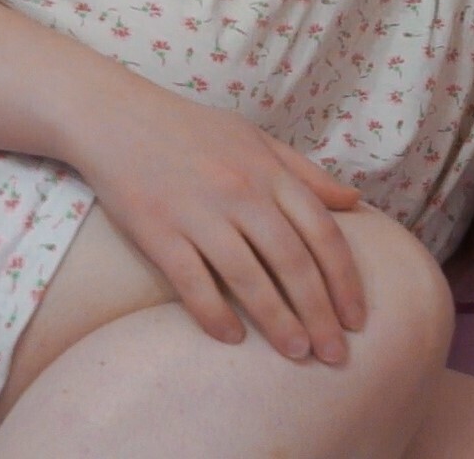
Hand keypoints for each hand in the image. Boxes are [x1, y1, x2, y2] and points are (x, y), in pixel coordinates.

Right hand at [67, 90, 366, 364]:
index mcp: (268, 171)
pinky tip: (232, 338)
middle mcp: (239, 192)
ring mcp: (197, 212)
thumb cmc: (192, 130)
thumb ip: (305, 172)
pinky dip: (214, 314)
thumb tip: (354, 203)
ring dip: (277, 322)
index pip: (322, 232)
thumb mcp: (256, 139)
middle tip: (334, 355)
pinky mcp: (157, 231)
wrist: (117, 118)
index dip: (345, 280)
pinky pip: (192, 281)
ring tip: (297, 353)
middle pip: (292, 262)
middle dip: (319, 313)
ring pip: (248, 278)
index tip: (357, 319)